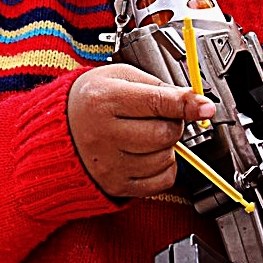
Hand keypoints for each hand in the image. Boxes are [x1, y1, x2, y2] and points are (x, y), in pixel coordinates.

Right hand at [68, 63, 214, 199]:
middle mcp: (104, 134)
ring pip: (166, 158)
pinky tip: (148, 154)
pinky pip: (162, 181)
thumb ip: (157, 86)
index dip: (188, 104)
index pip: (158, 103)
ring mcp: (109, 163)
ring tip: (147, 134)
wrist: (56, 132)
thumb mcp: (118, 77)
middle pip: (165, 134)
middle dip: (173, 123)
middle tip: (160, 117)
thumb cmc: (90, 100)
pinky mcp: (116, 184)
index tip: (205, 106)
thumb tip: (193, 101)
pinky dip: (164, 167)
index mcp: (104, 100)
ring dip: (167, 146)